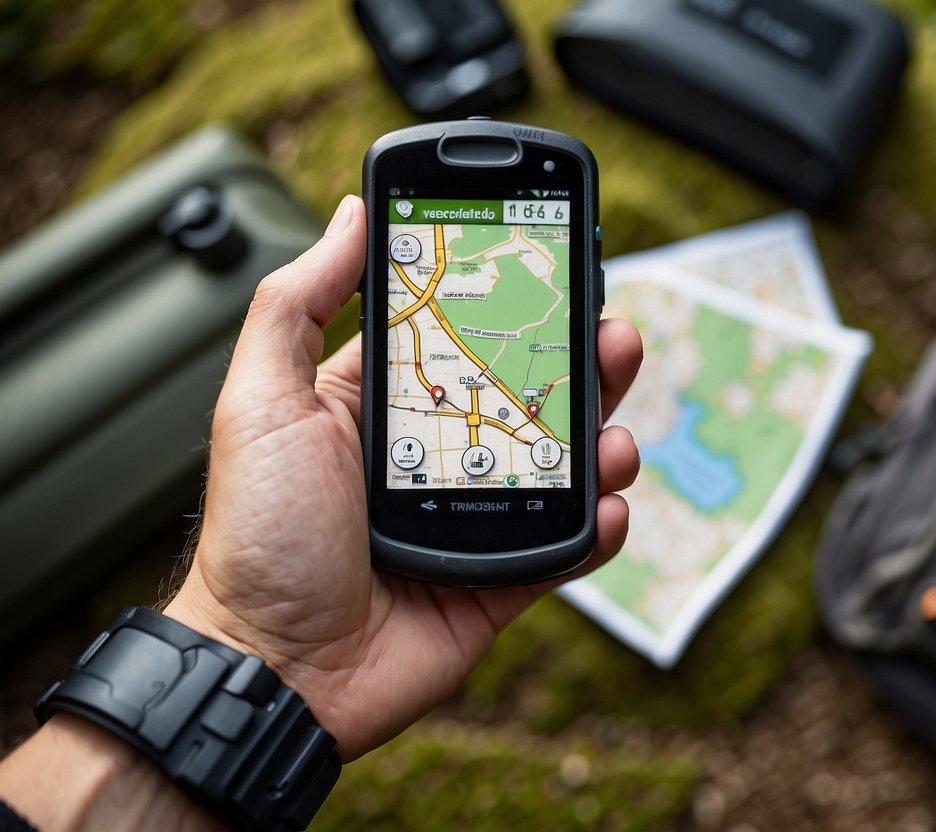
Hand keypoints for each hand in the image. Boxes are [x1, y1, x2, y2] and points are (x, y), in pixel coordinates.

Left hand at [166, 195, 641, 760]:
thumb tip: (351, 215)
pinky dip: (598, 528)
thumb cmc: (259, 535)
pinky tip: (608, 507)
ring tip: (615, 431)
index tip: (553, 271)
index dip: (513, 307)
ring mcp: (476, 518)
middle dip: (580, 362)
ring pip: (562, 466)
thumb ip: (301, 303)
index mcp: (386, 406)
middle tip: (611, 334)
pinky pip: (567, 548)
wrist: (274, 668)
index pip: (465, 340)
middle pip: (531, 395)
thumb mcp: (263, 400)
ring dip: (603, 439)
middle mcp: (439, 454)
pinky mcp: (501, 580)